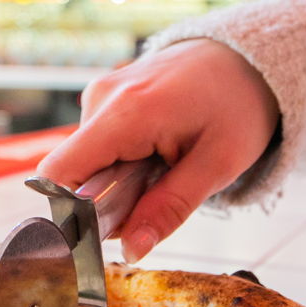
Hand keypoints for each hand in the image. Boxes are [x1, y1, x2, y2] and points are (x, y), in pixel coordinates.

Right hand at [37, 39, 279, 262]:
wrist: (247, 56)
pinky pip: (95, 147)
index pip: (58, 173)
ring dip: (117, 180)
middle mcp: (101, 98)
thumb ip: (170, 209)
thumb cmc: (239, 103)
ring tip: (163, 165)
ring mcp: (99, 94)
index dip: (71, 210)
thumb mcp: (219, 165)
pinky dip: (120, 161)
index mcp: (126, 113)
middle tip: (157, 192)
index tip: (110, 224)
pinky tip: (155, 151)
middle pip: (73, 174)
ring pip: (85, 163)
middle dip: (107, 198)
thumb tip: (131, 250)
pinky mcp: (103, 98)